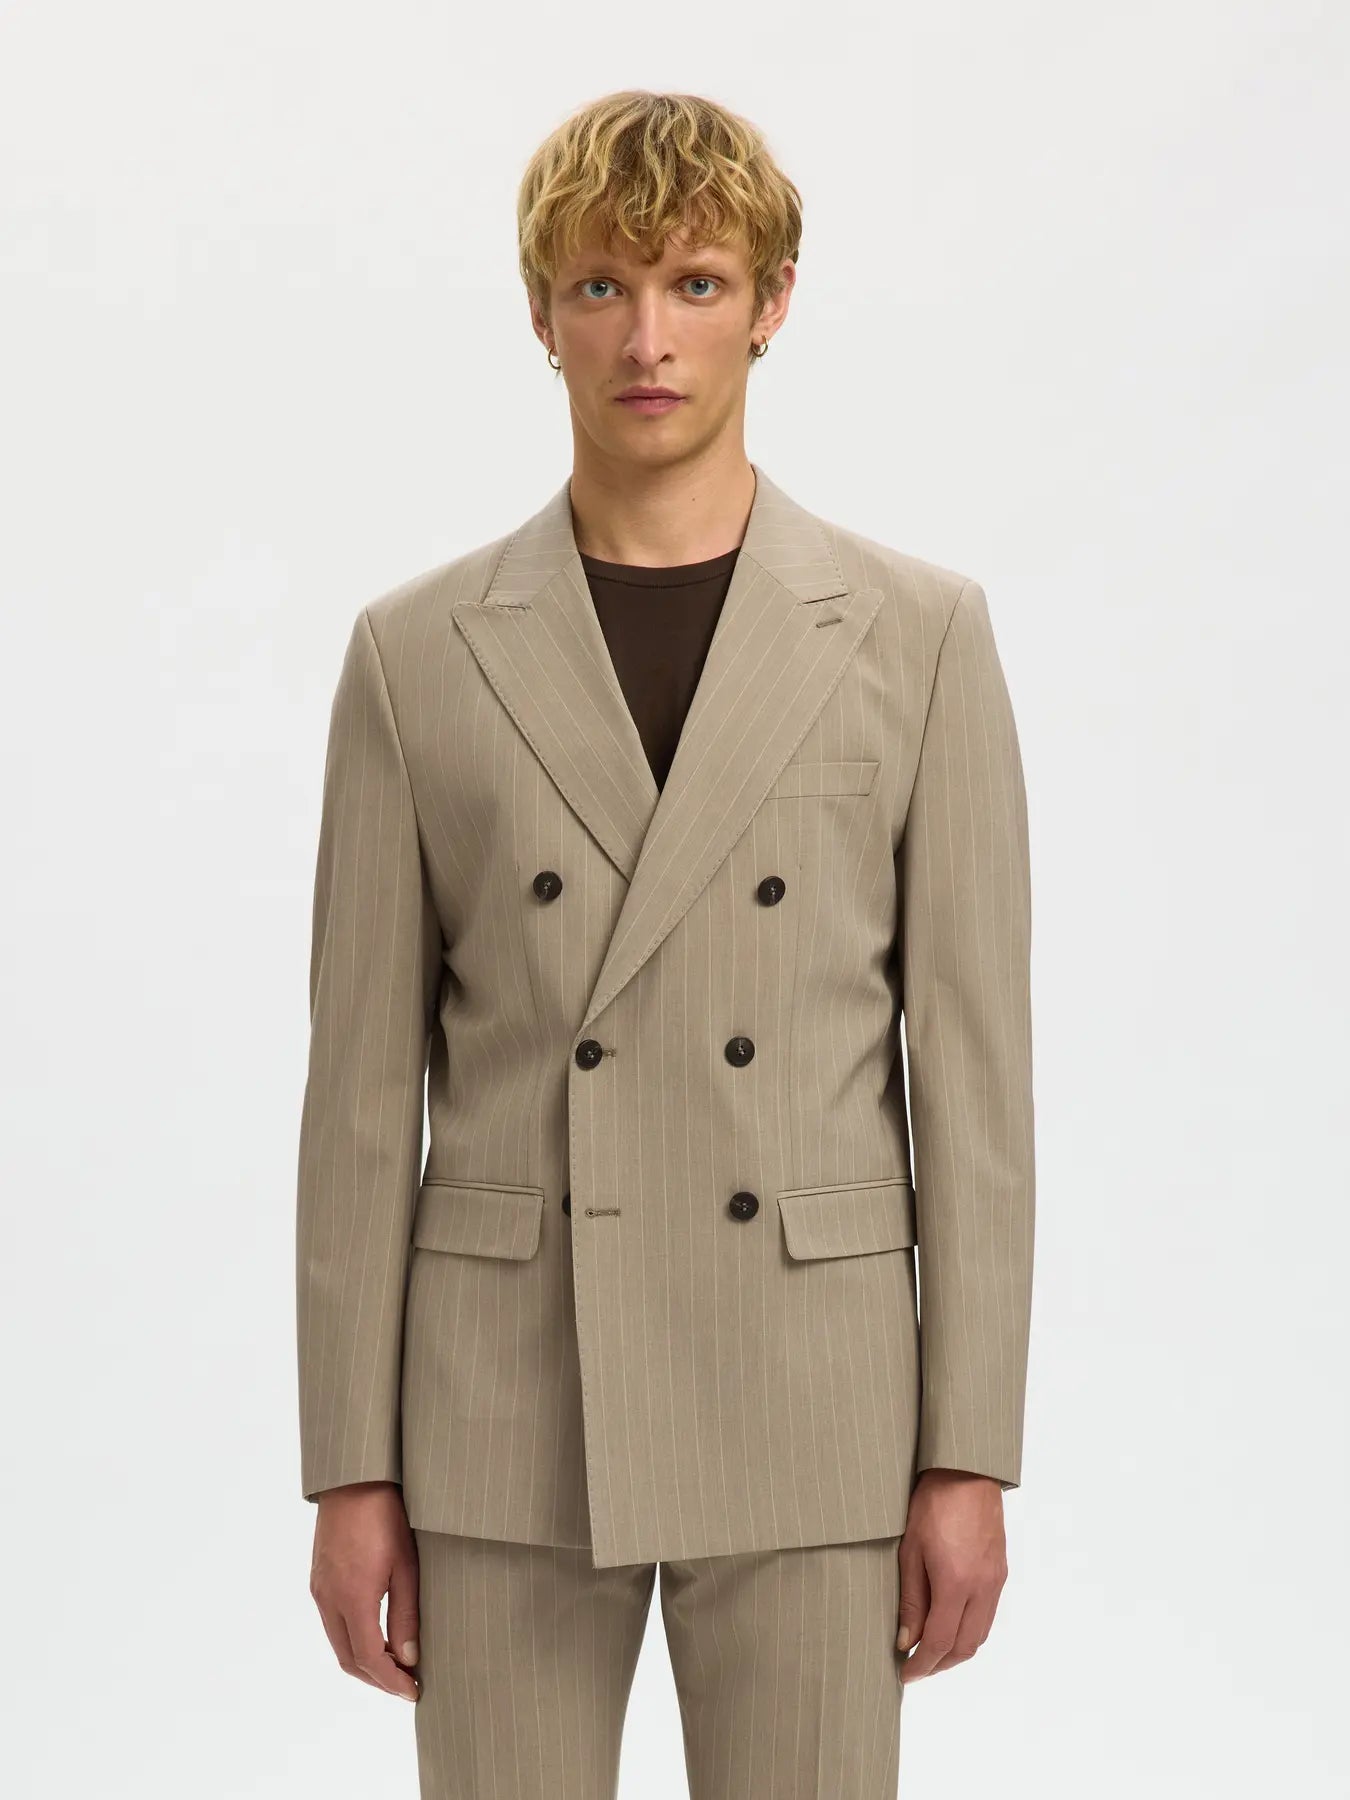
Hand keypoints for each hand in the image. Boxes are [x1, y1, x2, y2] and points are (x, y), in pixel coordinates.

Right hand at [309, 1481, 420, 1701]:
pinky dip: (352, 1640)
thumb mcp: (406, 1565)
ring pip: (337, 1643)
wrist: (353, 1478)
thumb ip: (406, 1614)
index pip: (369, 1658)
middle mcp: (329, 1599)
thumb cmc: (386, 1515)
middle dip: (377, 1679)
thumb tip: (409, 1657)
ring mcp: (320, 1589)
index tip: (413, 1690)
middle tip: (406, 1683)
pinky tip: (375, 1634)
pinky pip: (331, 1623)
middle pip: (348, 1659)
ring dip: (363, 1662)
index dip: (391, 1681)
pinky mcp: (318, 1579)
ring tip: (395, 1664)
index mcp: (353, 1598)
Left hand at [895, 1469, 1007, 1682]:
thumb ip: (910, 1599)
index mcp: (956, 1583)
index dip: (922, 1665)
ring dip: (956, 1651)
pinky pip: (988, 1615)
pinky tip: (951, 1624)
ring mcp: (995, 1580)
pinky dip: (970, 1630)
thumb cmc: (932, 1503)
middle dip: (940, 1665)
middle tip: (916, 1668)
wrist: (967, 1470)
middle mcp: (982, 1588)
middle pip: (965, 1647)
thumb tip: (905, 1640)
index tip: (905, 1674)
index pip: (940, 1642)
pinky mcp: (1000, 1571)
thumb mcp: (910, 1550)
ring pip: (980, 1634)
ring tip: (930, 1651)